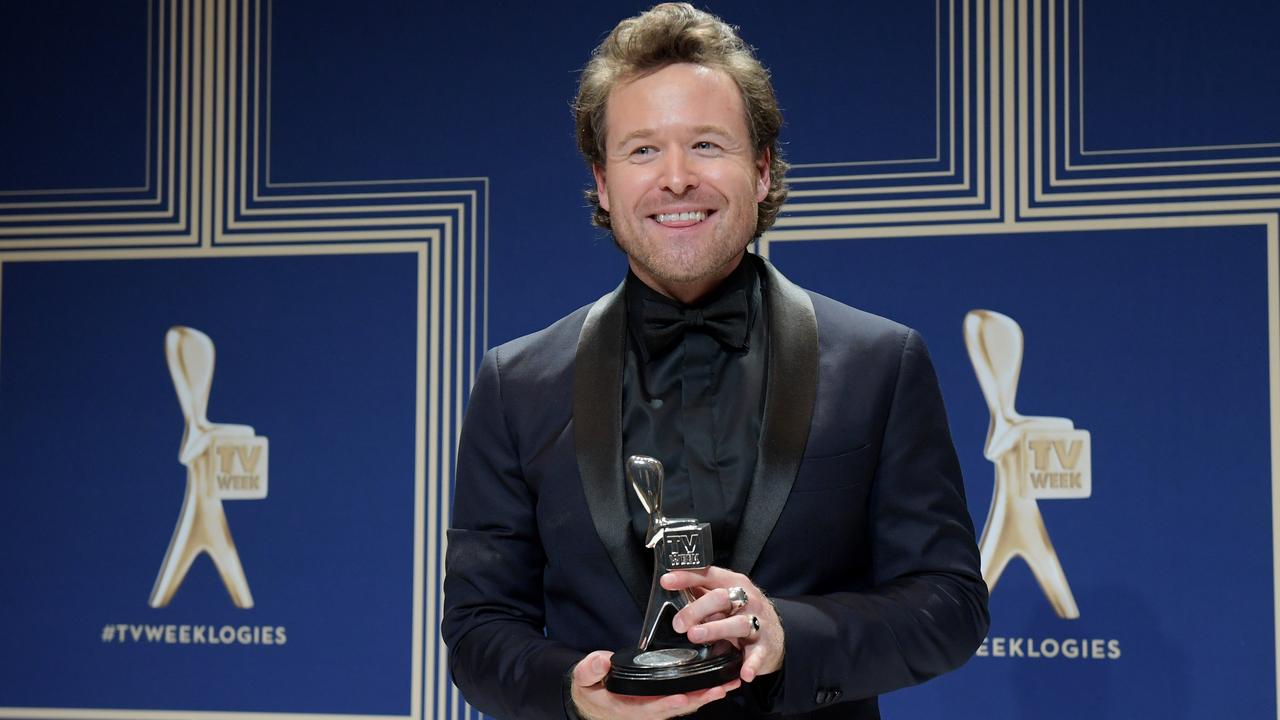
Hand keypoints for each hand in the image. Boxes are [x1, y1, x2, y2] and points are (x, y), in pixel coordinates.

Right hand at [570, 651, 740, 719]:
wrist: (593, 701)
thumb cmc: (591, 689)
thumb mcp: (584, 679)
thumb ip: (590, 670)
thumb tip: (602, 660)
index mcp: (628, 707)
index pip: (650, 707)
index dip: (667, 704)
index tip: (682, 697)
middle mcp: (647, 711)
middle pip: (677, 707)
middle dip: (699, 699)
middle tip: (719, 689)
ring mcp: (657, 708)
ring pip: (686, 704)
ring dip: (707, 696)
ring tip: (728, 685)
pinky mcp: (664, 702)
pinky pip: (686, 698)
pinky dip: (703, 693)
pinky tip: (719, 685)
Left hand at [663, 567, 784, 682]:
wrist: (776, 634)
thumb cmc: (742, 612)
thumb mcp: (724, 598)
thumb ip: (700, 592)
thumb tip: (671, 583)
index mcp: (734, 583)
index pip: (709, 574)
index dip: (687, 577)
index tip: (667, 581)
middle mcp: (747, 600)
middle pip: (721, 598)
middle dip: (697, 609)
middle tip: (678, 624)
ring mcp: (757, 623)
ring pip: (738, 623)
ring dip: (715, 629)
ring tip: (695, 636)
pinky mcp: (764, 646)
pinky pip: (757, 655)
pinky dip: (751, 664)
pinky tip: (744, 673)